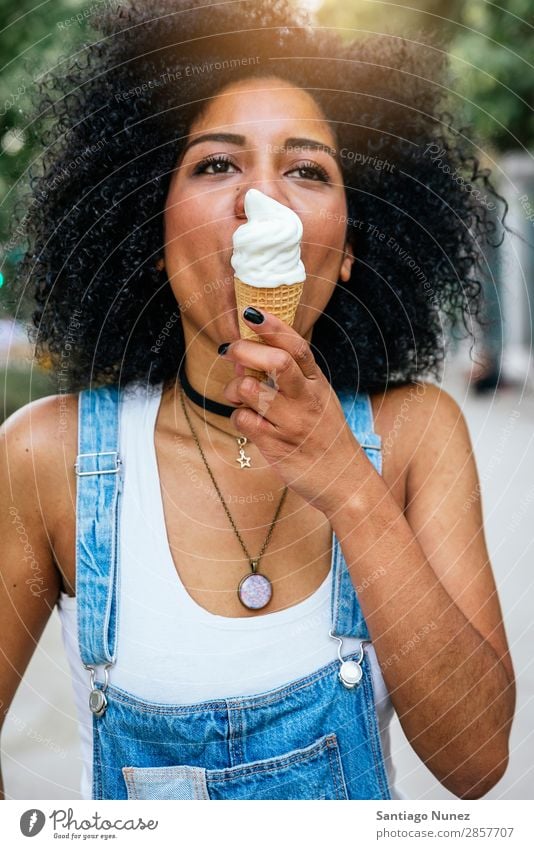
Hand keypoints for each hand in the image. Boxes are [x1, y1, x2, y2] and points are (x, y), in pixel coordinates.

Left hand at [220, 306, 369, 517]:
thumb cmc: (325, 435)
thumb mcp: (318, 399)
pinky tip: (245, 420)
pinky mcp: (276, 446)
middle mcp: (306, 400)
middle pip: (277, 362)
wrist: (344, 481)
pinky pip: (243, 422)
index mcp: (318, 383)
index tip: (251, 312)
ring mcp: (292, 424)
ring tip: (236, 392)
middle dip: (246, 351)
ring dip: (234, 387)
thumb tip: (246, 358)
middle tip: (229, 350)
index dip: (272, 326)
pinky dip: (237, 417)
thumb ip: (288, 377)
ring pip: (252, 391)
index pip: (296, 346)